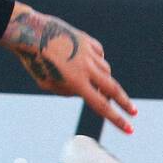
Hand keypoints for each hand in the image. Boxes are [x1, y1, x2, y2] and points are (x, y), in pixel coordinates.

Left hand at [1, 7, 136, 133]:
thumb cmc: (34, 62)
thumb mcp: (47, 84)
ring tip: (89, 79)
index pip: (101, 106)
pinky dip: (96, 61)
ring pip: (106, 70)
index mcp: (76, 82)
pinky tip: (85, 61)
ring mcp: (89, 53)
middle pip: (112, 89)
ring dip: (103, 79)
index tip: (130, 129)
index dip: (116, 119)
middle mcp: (86, 68)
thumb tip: (87, 89)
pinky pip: (99, 54)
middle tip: (133, 112)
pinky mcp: (88, 41)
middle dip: (125, 103)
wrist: (29, 33)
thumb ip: (68, 91)